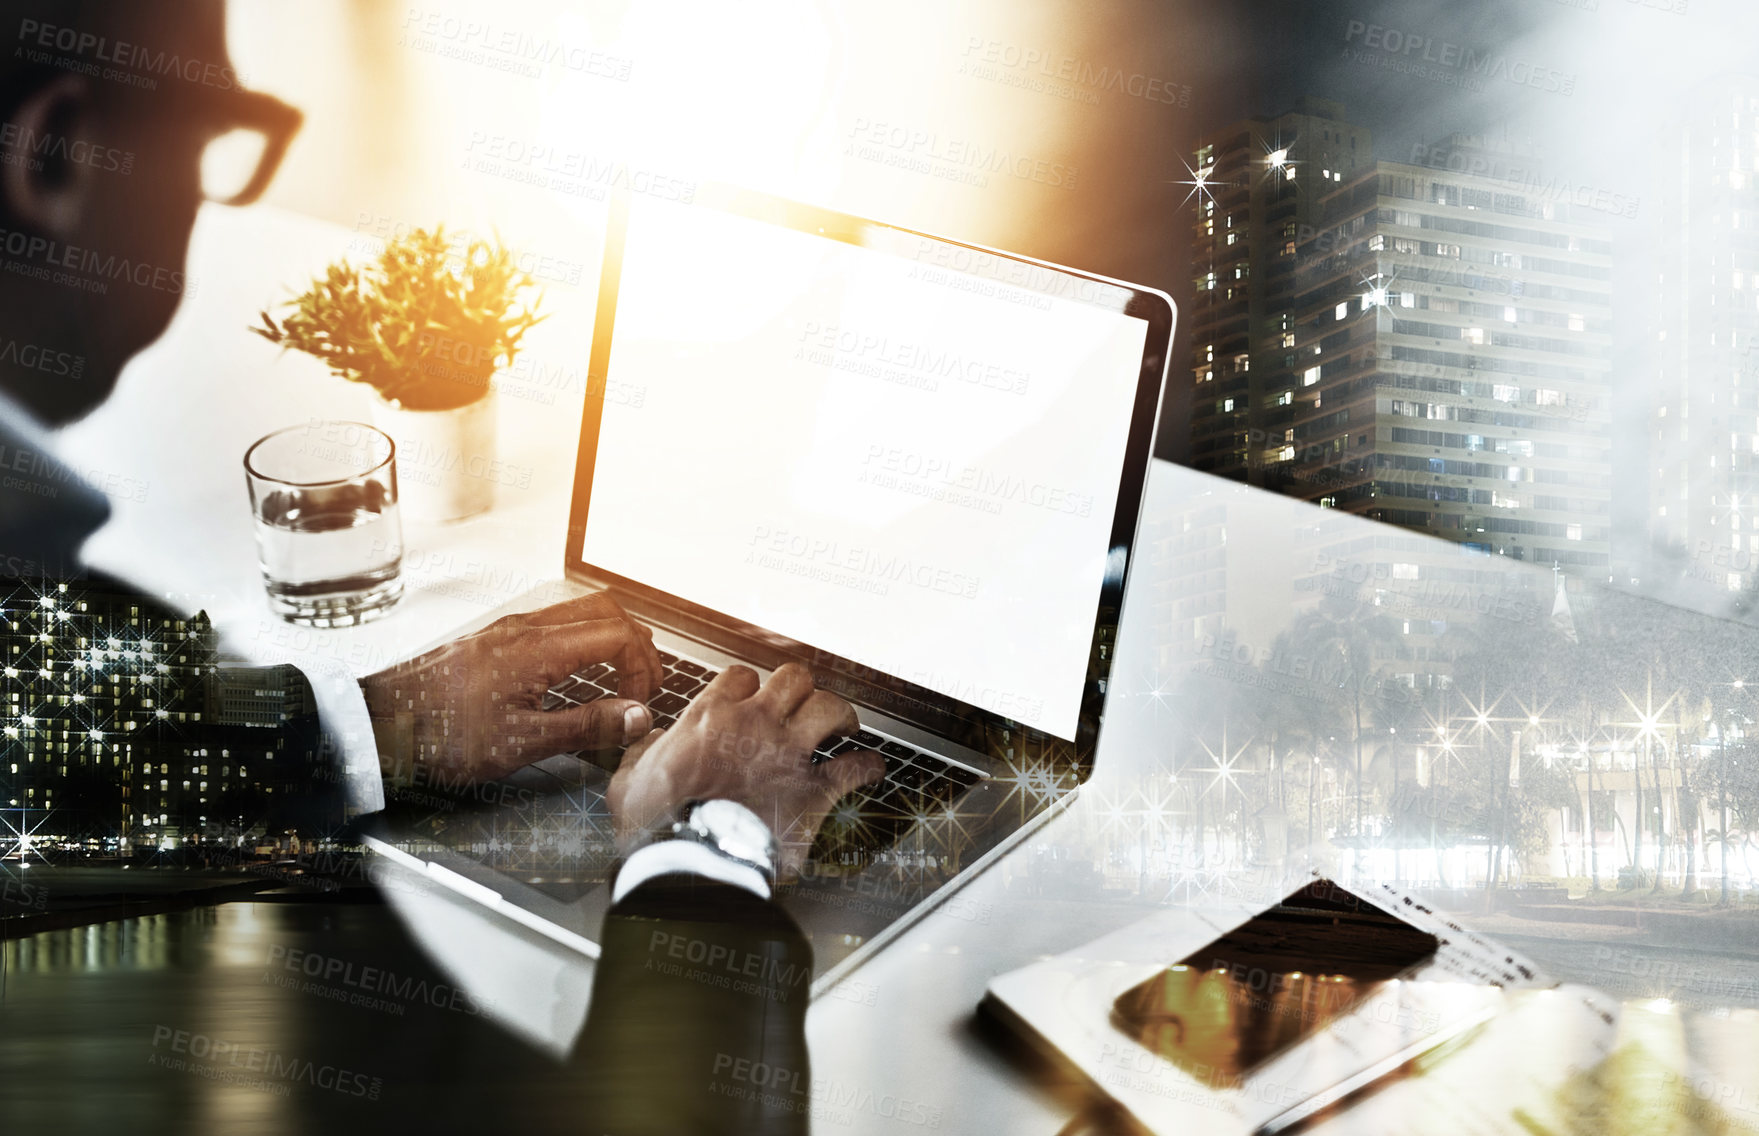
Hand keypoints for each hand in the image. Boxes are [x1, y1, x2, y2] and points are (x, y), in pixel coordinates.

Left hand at [361, 592, 662, 783]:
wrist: (378, 724)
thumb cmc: (440, 737)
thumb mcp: (520, 743)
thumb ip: (585, 726)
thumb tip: (636, 716)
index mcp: (537, 648)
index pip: (618, 635)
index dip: (642, 667)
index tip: (638, 704)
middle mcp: (525, 627)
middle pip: (605, 609)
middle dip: (636, 643)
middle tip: (643, 683)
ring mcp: (508, 630)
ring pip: (579, 611)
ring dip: (610, 638)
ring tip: (619, 678)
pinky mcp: (494, 641)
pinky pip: (554, 623)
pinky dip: (583, 640)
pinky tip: (577, 674)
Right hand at [608, 662, 884, 880]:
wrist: (692, 861)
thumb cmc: (658, 826)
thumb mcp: (629, 781)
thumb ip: (643, 753)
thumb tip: (652, 740)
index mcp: (710, 717)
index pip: (741, 677)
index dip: (750, 686)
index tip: (751, 699)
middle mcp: (755, 724)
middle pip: (793, 678)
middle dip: (801, 690)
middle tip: (802, 706)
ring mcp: (789, 754)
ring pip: (830, 707)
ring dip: (840, 715)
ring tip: (842, 726)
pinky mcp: (814, 790)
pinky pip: (854, 767)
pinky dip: (867, 766)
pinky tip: (871, 769)